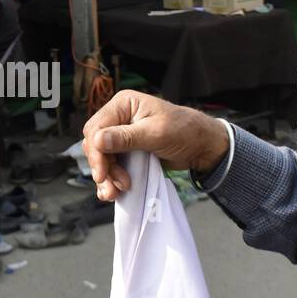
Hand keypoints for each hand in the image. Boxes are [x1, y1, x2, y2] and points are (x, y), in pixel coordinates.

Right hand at [82, 90, 229, 200]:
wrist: (201, 146)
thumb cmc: (184, 131)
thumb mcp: (156, 133)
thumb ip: (127, 137)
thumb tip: (98, 140)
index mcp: (124, 104)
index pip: (97, 128)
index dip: (96, 153)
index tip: (102, 174)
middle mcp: (118, 117)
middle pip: (95, 144)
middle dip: (102, 167)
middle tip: (112, 188)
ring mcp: (121, 134)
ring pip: (101, 157)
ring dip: (106, 176)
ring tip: (115, 193)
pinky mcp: (126, 150)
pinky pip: (111, 164)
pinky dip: (111, 178)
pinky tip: (115, 191)